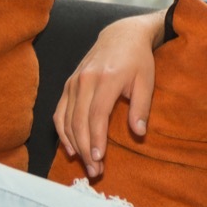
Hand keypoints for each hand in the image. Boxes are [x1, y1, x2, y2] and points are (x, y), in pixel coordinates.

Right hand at [53, 11, 164, 178]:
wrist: (121, 35)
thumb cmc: (138, 60)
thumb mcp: (147, 81)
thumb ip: (141, 108)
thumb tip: (139, 133)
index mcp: (106, 79)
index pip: (96, 115)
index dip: (96, 139)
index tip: (99, 159)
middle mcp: (85, 81)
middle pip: (79, 121)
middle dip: (85, 148)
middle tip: (94, 170)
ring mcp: (73, 82)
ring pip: (66, 120)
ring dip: (74, 145)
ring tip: (85, 164)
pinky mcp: (68, 85)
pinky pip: (59, 112)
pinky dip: (62, 132)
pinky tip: (70, 148)